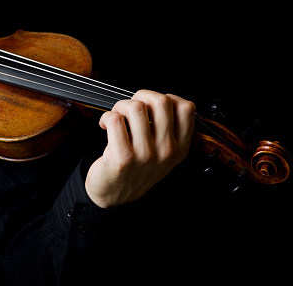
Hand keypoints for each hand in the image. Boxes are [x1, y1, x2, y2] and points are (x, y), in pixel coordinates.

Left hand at [85, 90, 195, 207]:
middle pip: (161, 102)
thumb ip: (168, 130)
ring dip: (121, 106)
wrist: (115, 196)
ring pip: (136, 108)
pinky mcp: (123, 157)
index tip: (153, 105)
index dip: (167, 98)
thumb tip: (157, 98)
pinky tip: (106, 126)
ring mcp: (146, 155)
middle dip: (141, 96)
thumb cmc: (137, 169)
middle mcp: (166, 151)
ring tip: (117, 117)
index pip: (187, 109)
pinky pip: (115, 120)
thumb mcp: (164, 154)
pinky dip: (107, 117)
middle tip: (130, 108)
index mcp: (180, 148)